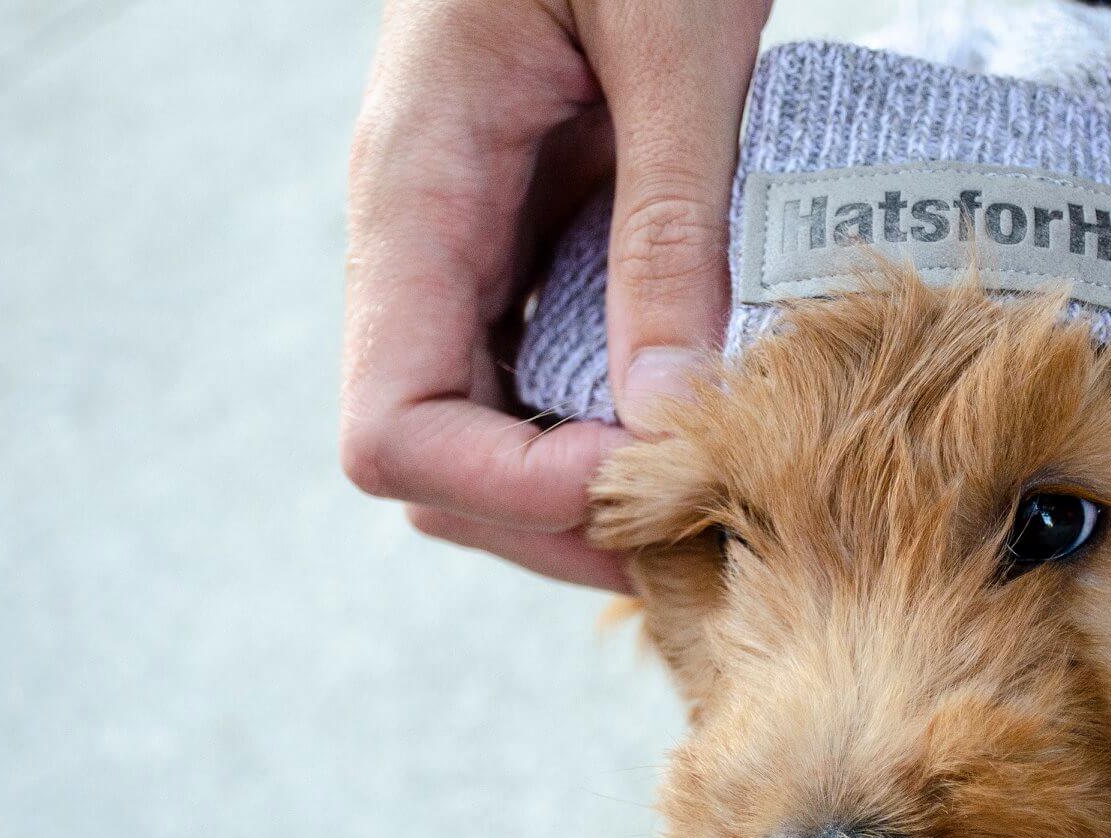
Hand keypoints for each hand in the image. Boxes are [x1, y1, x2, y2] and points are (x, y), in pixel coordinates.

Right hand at [341, 0, 772, 589]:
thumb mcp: (673, 39)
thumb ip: (668, 225)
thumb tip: (675, 413)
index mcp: (415, 191)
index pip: (392, 432)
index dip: (508, 494)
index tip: (649, 476)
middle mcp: (422, 239)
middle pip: (437, 466)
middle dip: (561, 517)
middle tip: (711, 518)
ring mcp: (471, 245)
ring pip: (489, 434)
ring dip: (591, 484)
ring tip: (719, 482)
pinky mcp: (529, 235)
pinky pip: (544, 369)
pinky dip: (617, 417)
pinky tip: (708, 411)